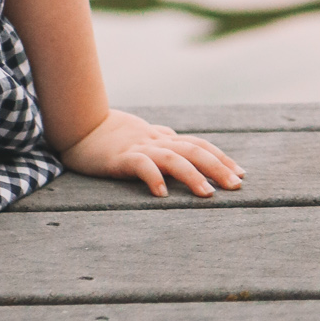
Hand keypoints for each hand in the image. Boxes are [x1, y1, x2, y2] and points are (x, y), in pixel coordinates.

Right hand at [60, 110, 243, 197]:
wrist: (78, 126)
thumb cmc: (109, 134)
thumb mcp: (140, 135)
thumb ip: (160, 138)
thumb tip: (177, 139)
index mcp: (162, 138)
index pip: (198, 145)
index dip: (221, 157)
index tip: (241, 173)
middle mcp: (156, 141)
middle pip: (194, 150)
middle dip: (218, 167)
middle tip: (236, 185)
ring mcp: (139, 148)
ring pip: (173, 158)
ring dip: (193, 175)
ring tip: (207, 194)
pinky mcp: (120, 158)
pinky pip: (140, 166)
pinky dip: (153, 178)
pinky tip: (162, 194)